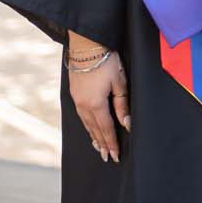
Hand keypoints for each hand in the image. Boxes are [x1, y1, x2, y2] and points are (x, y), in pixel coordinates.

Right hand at [67, 36, 130, 162]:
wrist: (86, 45)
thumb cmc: (106, 60)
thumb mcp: (119, 82)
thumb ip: (122, 104)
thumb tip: (126, 124)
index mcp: (95, 104)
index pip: (106, 129)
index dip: (112, 143)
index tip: (115, 155)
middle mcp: (83, 105)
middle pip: (95, 130)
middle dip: (102, 144)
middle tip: (108, 157)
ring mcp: (77, 100)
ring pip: (87, 124)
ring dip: (94, 137)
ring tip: (99, 148)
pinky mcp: (74, 94)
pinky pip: (81, 116)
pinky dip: (87, 125)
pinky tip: (90, 128)